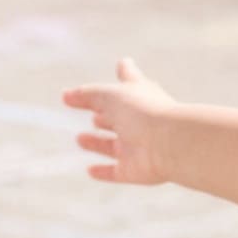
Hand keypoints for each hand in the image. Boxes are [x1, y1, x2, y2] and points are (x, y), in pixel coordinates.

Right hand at [61, 56, 176, 184]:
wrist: (170, 143)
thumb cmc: (143, 111)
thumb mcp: (110, 94)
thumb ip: (88, 94)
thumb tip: (67, 95)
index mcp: (140, 95)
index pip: (130, 79)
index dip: (124, 73)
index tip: (122, 65)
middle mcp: (140, 121)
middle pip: (120, 117)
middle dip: (106, 115)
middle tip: (96, 114)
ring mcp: (137, 146)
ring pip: (114, 145)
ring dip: (97, 143)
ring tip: (81, 138)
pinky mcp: (134, 170)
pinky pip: (116, 172)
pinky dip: (103, 172)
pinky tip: (90, 170)